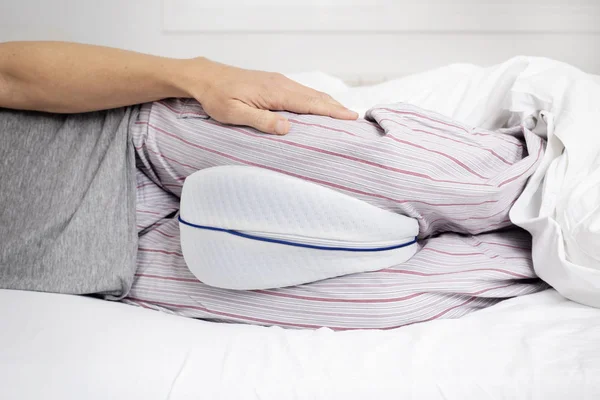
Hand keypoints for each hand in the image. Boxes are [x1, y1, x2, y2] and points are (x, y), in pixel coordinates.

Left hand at [179, 58, 357, 134]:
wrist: (206, 77)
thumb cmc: (217, 97)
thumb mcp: (234, 113)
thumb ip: (261, 120)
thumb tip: (288, 127)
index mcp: (275, 92)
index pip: (310, 104)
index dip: (331, 112)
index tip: (350, 117)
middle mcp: (280, 83)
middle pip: (315, 97)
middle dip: (336, 107)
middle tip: (355, 118)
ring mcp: (278, 81)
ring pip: (309, 93)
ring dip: (327, 103)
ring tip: (342, 113)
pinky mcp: (273, 83)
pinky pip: (300, 92)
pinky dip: (315, 99)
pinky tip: (318, 106)